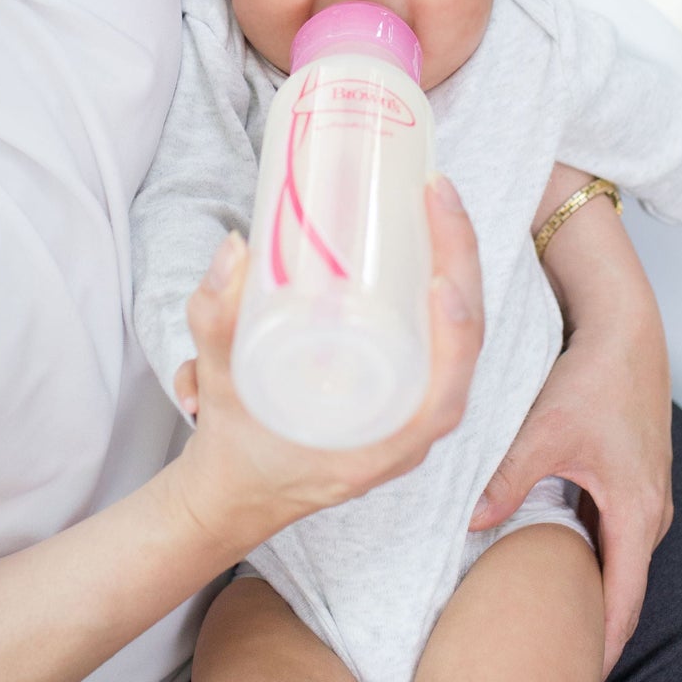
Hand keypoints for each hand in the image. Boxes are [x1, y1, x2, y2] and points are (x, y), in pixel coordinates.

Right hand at [169, 176, 484, 557]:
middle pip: (464, 342)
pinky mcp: (402, 383)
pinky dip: (444, 281)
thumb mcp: (218, 381)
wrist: (235, 486)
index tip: (442, 280)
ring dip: (458, 263)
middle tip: (438, 194)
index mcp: (381, 446)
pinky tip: (435, 233)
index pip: (445, 391)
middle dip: (461, 261)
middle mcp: (410, 428)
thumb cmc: (234, 445)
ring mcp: (411, 404)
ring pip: (458, 330)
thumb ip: (217, 319)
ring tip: (441, 201)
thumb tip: (236, 247)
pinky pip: (441, 331)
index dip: (454, 335)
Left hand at [477, 164, 672, 677]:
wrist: (626, 330)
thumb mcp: (547, 431)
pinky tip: (552, 552)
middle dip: (589, 620)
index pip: (623, 601)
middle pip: (621, 584)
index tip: (575, 672)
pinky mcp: (632, 475)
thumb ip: (508, 479)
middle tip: (553, 651)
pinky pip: (611, 528)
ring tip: (549, 614)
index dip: (599, 643)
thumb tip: (471, 522)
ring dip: (588, 582)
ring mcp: (644, 493)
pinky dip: (588, 549)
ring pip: (614, 555)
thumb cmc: (597, 377)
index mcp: (637, 512)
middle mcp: (650, 511)